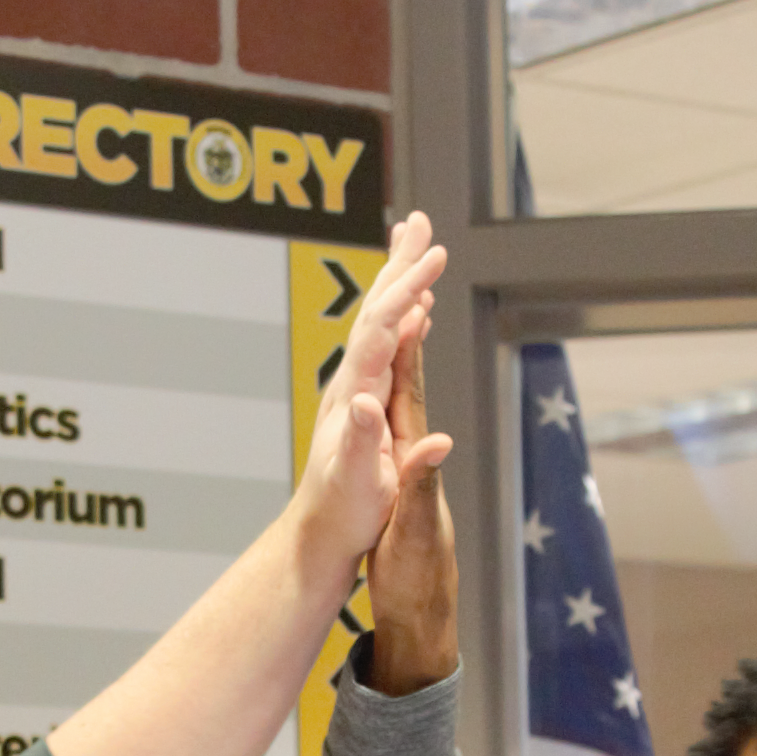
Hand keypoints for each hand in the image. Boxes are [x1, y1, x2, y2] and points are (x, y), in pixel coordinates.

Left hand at [291, 213, 452, 581]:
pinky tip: (418, 310)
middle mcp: (353, 383)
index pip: (381, 329)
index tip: (435, 260)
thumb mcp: (357, 481)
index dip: (406, 291)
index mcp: (354, 395)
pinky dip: (405, 319)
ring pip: (380, 323)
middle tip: (420, 222)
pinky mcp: (367, 401)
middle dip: (399, 266)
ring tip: (419, 248)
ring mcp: (359, 389)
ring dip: (400, 283)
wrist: (321, 532)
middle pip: (377, 311)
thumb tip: (365, 402)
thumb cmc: (341, 512)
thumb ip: (364, 441)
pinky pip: (389, 347)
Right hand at [359, 281, 458, 694]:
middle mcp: (415, 447)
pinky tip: (388, 368)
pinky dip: (391, 379)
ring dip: (403, 338)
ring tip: (405, 293)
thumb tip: (436, 442)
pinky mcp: (397, 474)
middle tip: (413, 262)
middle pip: (411, 369)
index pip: (410, 383)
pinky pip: (393, 412)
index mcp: (415, 453)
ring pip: (402, 385)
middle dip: (410, 315)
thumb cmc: (417, 576)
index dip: (409, 337)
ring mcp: (407, 458)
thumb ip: (423, 486)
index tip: (409, 286)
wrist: (421, 613)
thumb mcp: (416, 531)